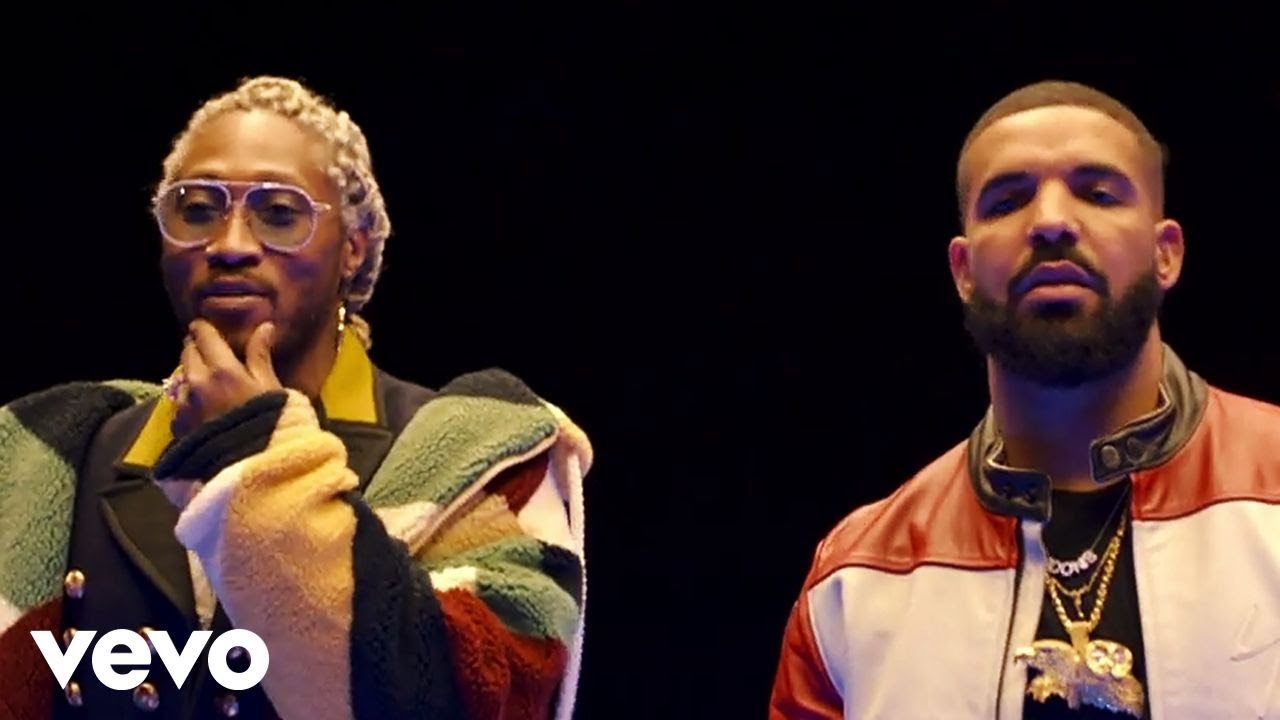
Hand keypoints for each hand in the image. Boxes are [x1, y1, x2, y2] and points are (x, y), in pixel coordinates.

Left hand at [171, 320, 281, 437]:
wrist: (252, 468)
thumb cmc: (270, 425)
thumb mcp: (271, 388)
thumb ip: (261, 356)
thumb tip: (265, 326)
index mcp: (222, 369)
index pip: (204, 336)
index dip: (203, 328)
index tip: (204, 326)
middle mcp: (196, 383)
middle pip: (187, 354)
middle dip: (196, 349)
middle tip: (208, 352)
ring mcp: (184, 406)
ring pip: (182, 379)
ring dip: (191, 375)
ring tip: (207, 383)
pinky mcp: (178, 428)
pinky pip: (180, 405)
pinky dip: (189, 401)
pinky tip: (203, 410)